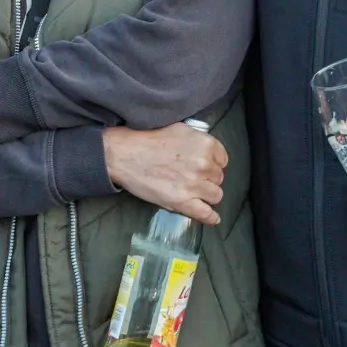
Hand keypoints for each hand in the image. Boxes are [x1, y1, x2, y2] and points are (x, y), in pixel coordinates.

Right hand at [104, 125, 227, 224]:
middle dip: (208, 178)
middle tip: (191, 176)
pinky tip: (212, 217)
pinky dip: (210, 217)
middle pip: (218, 178)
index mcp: (205, 144)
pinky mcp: (181, 202)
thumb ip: (197, 140)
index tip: (203, 165)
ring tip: (194, 192)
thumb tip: (206, 151)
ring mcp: (193, 185)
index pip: (223, 160)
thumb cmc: (147, 138)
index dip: (213, 163)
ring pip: (215, 195)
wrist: (124, 154)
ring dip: (207, 194)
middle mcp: (203, 165)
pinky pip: (206, 214)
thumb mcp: (178, 129)